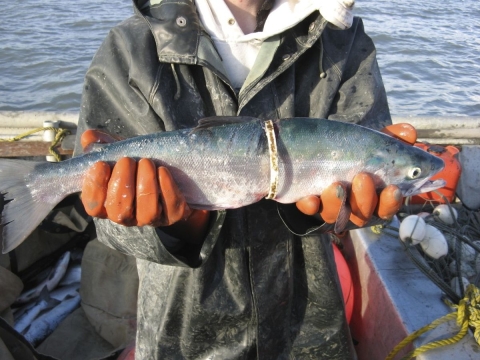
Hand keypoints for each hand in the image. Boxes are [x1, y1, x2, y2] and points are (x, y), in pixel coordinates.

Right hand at [80, 129, 209, 241]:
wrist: (172, 176)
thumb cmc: (136, 165)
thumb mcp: (118, 152)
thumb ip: (101, 145)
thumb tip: (90, 137)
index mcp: (107, 204)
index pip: (93, 207)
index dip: (95, 188)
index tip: (101, 164)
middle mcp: (127, 216)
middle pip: (120, 210)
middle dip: (122, 183)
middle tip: (127, 160)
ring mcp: (151, 218)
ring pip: (147, 211)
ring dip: (145, 184)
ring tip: (146, 162)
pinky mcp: (174, 215)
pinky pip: (170, 205)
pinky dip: (166, 187)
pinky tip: (162, 170)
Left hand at [296, 123, 416, 230]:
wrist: (317, 157)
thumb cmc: (353, 156)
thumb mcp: (372, 146)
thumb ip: (391, 140)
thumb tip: (409, 131)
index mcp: (374, 200)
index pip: (386, 209)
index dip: (390, 202)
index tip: (393, 189)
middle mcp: (353, 209)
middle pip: (361, 214)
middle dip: (363, 199)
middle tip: (362, 178)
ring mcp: (330, 208)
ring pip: (335, 214)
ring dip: (337, 202)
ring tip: (337, 185)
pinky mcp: (310, 205)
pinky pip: (309, 210)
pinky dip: (310, 206)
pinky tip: (310, 199)